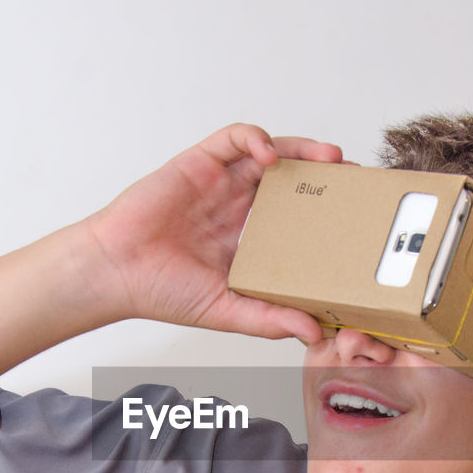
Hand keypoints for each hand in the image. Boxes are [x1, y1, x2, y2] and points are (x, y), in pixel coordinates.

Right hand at [85, 123, 342, 342]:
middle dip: (326, 176)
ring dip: (302, 150)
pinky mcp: (198, 163)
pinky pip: (233, 139)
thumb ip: (270, 319)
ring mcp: (220, 183)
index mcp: (250, 238)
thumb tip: (315, 332)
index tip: (357, 219)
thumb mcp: (227, 312)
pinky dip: (255, 140)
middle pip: (293, 180)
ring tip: (329, 158)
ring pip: (271, 153)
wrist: (115, 274)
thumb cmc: (162, 293)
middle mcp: (239, 206)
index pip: (300, 217)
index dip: (328, 213)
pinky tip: (268, 156)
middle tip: (357, 180)